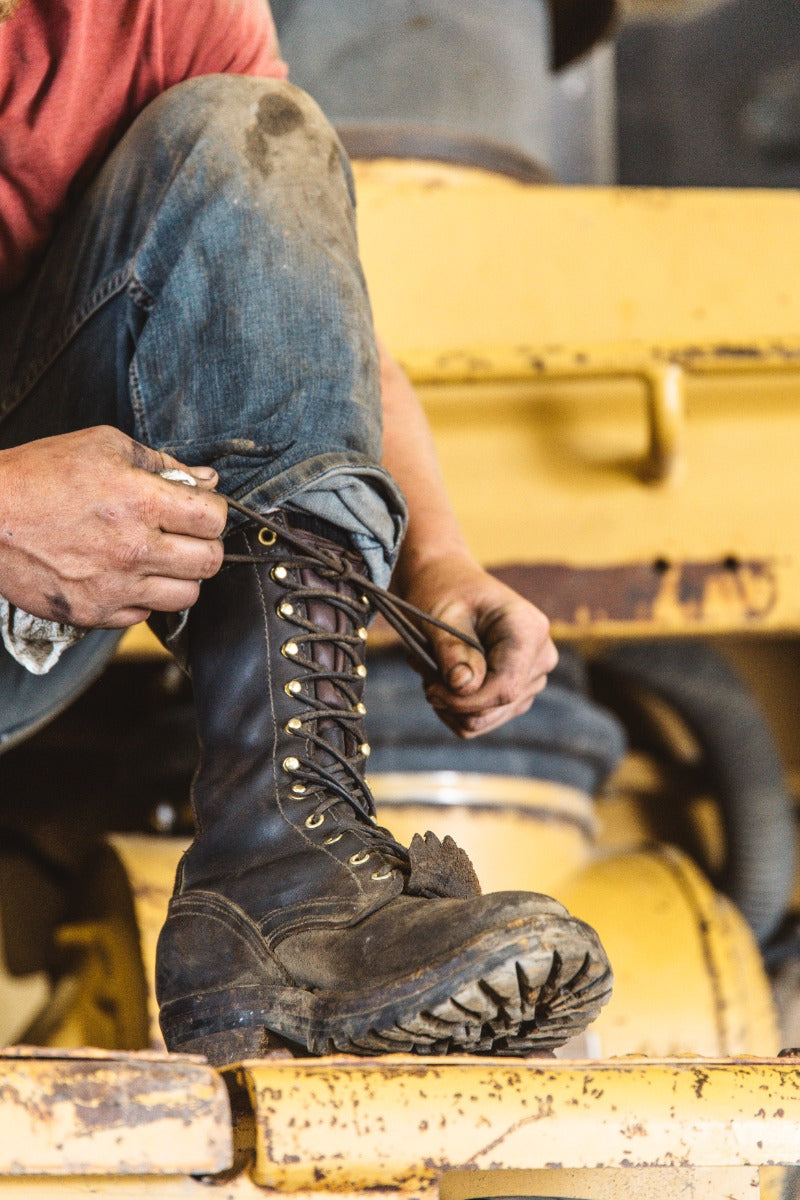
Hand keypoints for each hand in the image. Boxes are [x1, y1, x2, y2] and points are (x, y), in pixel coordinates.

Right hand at [0, 426, 227, 627]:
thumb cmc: (38, 475)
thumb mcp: (103, 446)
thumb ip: (162, 463)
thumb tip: (207, 479)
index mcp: (140, 501)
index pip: (214, 518)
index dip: (213, 511)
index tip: (200, 509)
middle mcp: (133, 549)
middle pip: (210, 562)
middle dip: (205, 545)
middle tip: (186, 536)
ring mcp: (115, 586)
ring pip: (186, 596)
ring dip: (180, 576)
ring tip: (158, 558)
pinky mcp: (94, 613)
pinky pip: (145, 615)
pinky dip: (143, 598)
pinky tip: (125, 575)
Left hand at [400, 552, 557, 738]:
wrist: (448, 584)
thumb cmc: (444, 592)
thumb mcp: (440, 615)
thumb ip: (452, 650)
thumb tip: (464, 685)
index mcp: (529, 630)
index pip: (505, 687)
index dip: (464, 700)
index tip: (430, 689)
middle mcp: (541, 657)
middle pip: (496, 707)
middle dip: (452, 698)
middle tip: (422, 668)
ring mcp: (532, 678)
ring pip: (485, 720)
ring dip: (449, 702)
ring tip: (430, 668)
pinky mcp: (517, 694)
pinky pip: (480, 722)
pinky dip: (453, 708)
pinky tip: (440, 679)